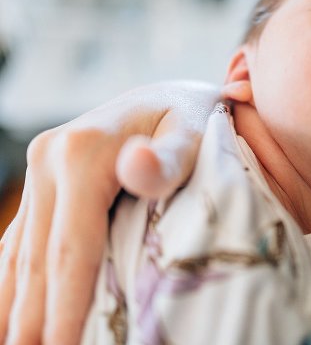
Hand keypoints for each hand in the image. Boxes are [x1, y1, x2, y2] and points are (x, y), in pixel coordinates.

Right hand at [0, 81, 221, 344]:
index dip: (65, 306)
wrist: (173, 92)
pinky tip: (14, 312)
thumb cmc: (193, 118)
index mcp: (81, 152)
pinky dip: (14, 281)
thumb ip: (170, 159)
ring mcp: (41, 171)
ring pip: (20, 253)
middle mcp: (49, 160)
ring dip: (15, 306)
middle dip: (33, 319)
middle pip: (39, 258)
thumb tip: (134, 166)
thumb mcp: (193, 133)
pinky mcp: (43, 182)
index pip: (72, 247)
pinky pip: (21, 240)